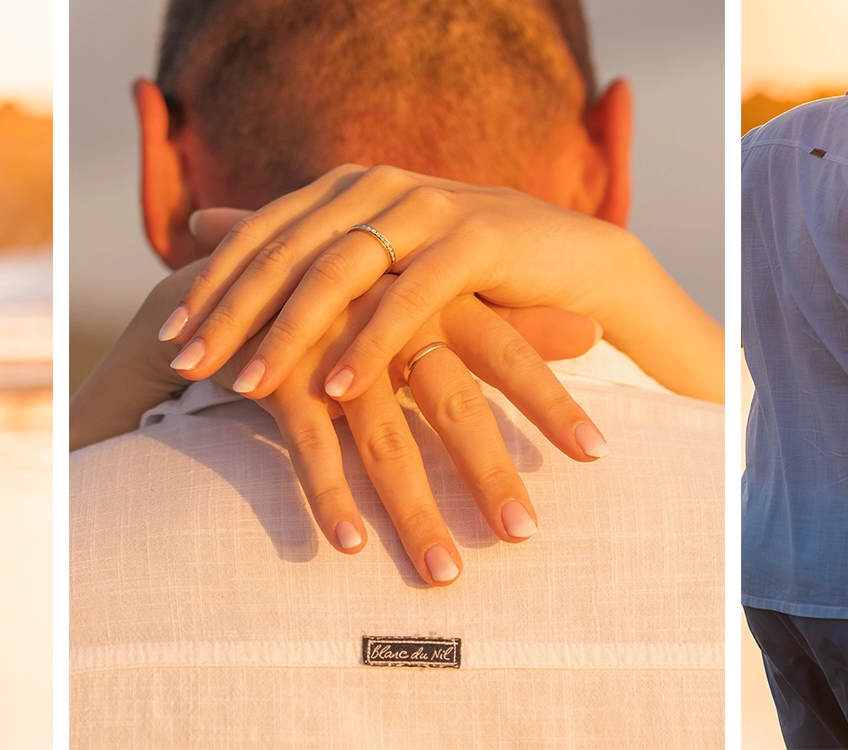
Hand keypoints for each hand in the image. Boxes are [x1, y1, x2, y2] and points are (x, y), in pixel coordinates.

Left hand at [160, 164, 627, 414]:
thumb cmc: (467, 270)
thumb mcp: (372, 253)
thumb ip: (293, 240)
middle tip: (183, 366)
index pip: (261, 232)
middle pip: (286, 250)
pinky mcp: (477, 237)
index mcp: (349, 185)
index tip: (167, 339)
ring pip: (338, 271)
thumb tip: (199, 224)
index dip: (211, 283)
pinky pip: (410, 296)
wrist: (574, 266)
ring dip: (289, 333)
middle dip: (232, 311)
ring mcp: (428, 205)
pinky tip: (338, 389)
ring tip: (246, 387)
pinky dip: (371, 343)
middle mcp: (380, 184)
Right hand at [236, 276, 587, 580]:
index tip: (598, 452)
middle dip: (488, 471)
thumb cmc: (364, 294)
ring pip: (383, 438)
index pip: (508, 350)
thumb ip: (515, 319)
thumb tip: (596, 331)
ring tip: (444, 574)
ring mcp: (333, 346)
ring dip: (413, 510)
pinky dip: (329, 494)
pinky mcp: (280, 375)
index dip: (550, 400)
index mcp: (435, 295)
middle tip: (524, 534)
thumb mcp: (437, 297)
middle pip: (451, 402)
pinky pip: (309, 443)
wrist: (249, 273)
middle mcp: (391, 318)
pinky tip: (349, 545)